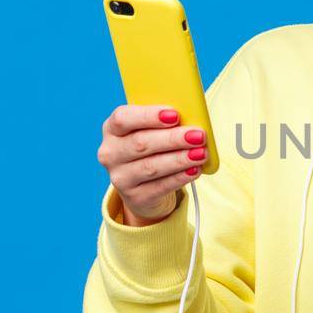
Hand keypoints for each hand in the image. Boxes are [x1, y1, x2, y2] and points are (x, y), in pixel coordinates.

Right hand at [97, 105, 207, 224]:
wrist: (144, 186)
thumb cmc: (153, 148)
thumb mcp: (153, 131)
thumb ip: (166, 123)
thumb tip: (192, 120)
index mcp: (112, 129)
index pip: (123, 118)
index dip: (149, 116)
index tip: (174, 115)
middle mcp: (111, 153)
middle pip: (140, 143)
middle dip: (172, 139)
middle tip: (198, 135)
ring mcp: (120, 177)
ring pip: (151, 167)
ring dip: (179, 159)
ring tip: (201, 153)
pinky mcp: (135, 197)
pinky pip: (160, 186)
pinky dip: (180, 177)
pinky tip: (195, 170)